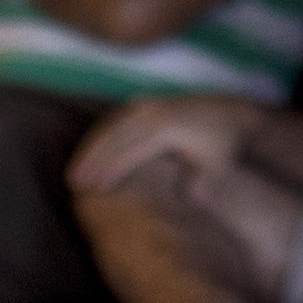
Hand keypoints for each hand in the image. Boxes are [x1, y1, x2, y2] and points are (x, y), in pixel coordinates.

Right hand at [69, 95, 264, 194]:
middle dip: (92, 160)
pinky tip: (87, 156)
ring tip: (74, 174)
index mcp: (168, 127)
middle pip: (114, 137)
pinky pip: (112, 121)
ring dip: (90, 148)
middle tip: (73, 184)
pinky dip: (98, 137)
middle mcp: (153, 112)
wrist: (230, 114)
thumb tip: (193, 198)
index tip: (94, 190)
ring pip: (109, 127)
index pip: (131, 151)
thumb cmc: (219, 146)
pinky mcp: (142, 104)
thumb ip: (202, 182)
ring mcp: (146, 105)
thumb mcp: (216, 164)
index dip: (111, 170)